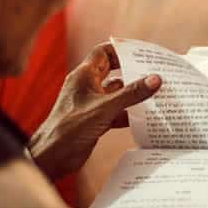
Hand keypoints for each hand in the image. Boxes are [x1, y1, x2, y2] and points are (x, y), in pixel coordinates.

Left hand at [28, 42, 161, 179]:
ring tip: (154, 93)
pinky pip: (116, 111)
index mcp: (84, 76)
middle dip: (131, 72)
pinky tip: (144, 117)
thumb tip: (155, 79)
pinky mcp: (95, 120)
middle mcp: (87, 87)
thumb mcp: (105, 108)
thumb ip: (131, 94)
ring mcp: (91, 104)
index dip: (120, 50)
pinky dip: (128, 113)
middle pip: (113, 72)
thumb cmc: (69, 128)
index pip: (103, 53)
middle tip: (153, 71)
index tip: (140, 52)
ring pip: (116, 93)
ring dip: (132, 95)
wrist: (52, 157)